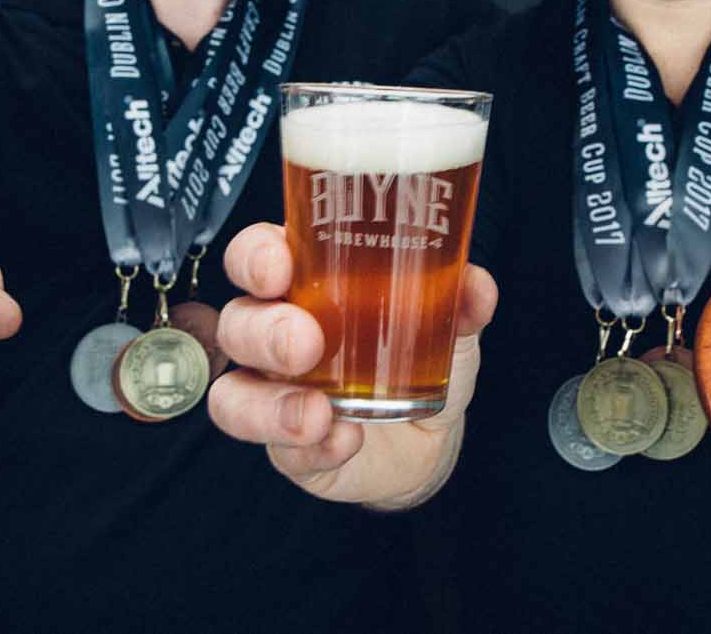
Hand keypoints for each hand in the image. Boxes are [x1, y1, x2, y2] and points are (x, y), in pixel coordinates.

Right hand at [207, 222, 496, 509]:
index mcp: (304, 285)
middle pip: (237, 323)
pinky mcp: (287, 449)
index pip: (256, 257)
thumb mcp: (446, 323)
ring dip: (270, 405)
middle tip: (306, 343)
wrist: (429, 436)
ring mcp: (274, 395)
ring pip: (234, 396)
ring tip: (317, 414)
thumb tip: (476, 285)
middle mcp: (275, 336)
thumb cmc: (418, 355)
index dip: (254, 257)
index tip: (277, 266)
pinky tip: (344, 441)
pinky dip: (311, 448)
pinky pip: (279, 452)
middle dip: (264, 332)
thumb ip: (460, 299)